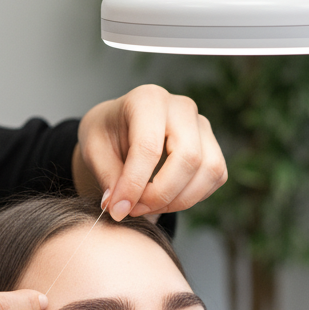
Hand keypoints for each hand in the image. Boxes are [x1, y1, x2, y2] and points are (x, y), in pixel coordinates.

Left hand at [74, 85, 226, 219]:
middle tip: (134, 209)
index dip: (134, 184)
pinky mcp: (212, 146)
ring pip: (209, 170)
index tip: (118, 209)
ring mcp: (202, 126)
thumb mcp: (93, 150)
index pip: (148, 146)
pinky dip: (192, 198)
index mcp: (147, 100)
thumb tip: (118, 206)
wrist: (120, 127)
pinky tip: (164, 199)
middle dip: (161, 194)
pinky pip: (215, 178)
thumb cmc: (106, 134)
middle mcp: (181, 107)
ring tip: (146, 206)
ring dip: (178, 200)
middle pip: (188, 158)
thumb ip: (106, 177)